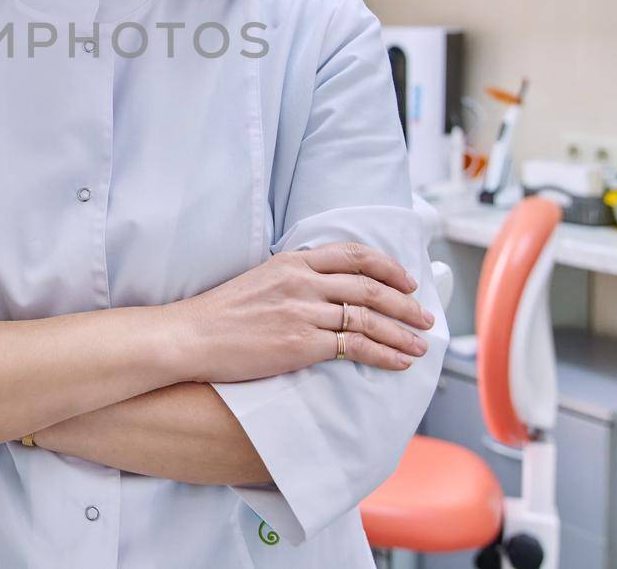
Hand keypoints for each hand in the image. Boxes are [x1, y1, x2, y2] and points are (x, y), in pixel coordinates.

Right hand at [166, 241, 434, 383]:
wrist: (191, 337)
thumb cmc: (220, 314)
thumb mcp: (260, 279)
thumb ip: (295, 279)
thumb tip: (327, 291)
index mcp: (292, 261)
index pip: (353, 255)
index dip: (387, 267)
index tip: (407, 281)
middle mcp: (301, 281)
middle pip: (369, 288)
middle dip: (404, 303)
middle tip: (425, 317)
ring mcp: (302, 311)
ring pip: (368, 318)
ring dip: (401, 332)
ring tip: (420, 344)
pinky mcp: (301, 343)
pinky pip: (355, 347)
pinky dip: (384, 353)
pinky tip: (399, 361)